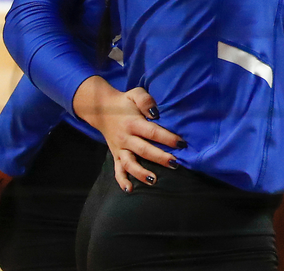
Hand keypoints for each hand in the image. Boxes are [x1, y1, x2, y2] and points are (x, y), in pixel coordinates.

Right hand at [72, 77, 184, 191]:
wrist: (101, 109)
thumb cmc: (124, 102)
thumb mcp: (135, 94)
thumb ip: (146, 100)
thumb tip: (155, 113)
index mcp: (133, 123)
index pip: (152, 132)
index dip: (167, 138)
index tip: (181, 143)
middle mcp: (125, 138)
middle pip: (144, 150)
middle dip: (160, 158)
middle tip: (175, 163)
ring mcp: (119, 149)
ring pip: (129, 164)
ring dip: (141, 173)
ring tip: (154, 181)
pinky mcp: (115, 155)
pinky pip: (117, 170)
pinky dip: (122, 181)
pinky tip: (129, 190)